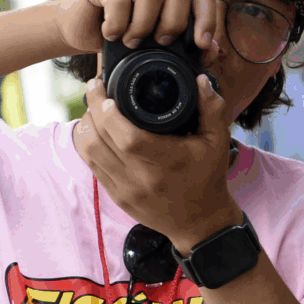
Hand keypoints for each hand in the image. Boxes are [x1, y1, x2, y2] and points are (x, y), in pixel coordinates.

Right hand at [56, 0, 220, 56]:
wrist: (81, 32)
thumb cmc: (124, 36)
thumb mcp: (158, 46)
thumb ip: (188, 46)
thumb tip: (212, 49)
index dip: (206, 18)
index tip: (200, 44)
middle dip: (174, 22)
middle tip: (160, 42)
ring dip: (143, 25)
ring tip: (131, 40)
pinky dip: (118, 24)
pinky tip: (112, 33)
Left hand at [74, 73, 241, 252]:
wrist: (200, 222)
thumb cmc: (209, 179)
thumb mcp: (218, 142)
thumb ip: (212, 109)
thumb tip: (200, 80)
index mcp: (164, 162)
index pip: (124, 135)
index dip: (107, 111)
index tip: (104, 90)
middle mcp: (140, 178)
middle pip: (99, 140)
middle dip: (92, 110)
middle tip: (96, 91)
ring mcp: (125, 189)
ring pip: (89, 152)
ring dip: (86, 127)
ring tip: (93, 109)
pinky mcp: (117, 196)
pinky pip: (92, 166)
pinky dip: (88, 145)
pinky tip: (94, 131)